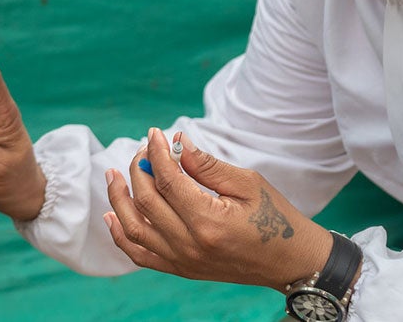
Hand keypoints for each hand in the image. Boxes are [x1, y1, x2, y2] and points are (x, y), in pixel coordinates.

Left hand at [103, 129, 332, 289]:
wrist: (292, 262)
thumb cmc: (276, 219)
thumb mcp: (248, 184)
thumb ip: (207, 165)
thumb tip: (175, 142)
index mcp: (209, 222)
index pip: (168, 182)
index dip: (156, 154)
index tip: (154, 134)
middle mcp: (190, 245)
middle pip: (147, 202)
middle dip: (139, 170)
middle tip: (143, 150)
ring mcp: (183, 261)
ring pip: (134, 228)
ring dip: (119, 199)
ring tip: (113, 174)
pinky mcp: (181, 270)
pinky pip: (140, 255)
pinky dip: (121, 235)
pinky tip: (111, 215)